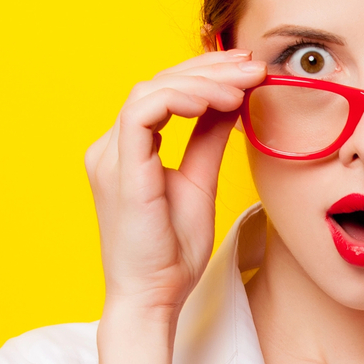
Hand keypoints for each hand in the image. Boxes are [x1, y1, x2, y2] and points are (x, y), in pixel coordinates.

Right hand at [84, 49, 265, 323]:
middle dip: (210, 68)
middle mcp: (112, 147)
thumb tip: (232, 102)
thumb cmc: (172, 253)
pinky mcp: (118, 168)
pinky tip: (216, 102)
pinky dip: (181, 99)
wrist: (153, 297)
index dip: (206, 73)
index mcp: (129, 150)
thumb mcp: (199, 183)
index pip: (164, 91)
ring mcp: (110, 155)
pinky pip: (142, 111)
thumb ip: (208, 141)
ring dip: (202, 81)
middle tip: (254, 65)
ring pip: (151, 88)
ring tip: (243, 86)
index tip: (249, 70)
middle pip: (158, 82)